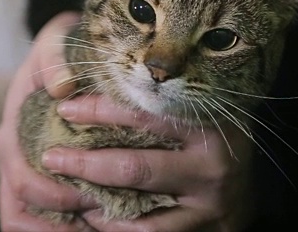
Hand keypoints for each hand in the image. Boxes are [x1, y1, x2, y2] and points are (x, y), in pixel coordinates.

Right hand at [0, 11, 99, 231]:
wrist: (64, 55)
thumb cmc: (61, 49)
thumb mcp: (54, 40)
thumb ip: (52, 56)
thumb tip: (60, 87)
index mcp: (13, 129)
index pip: (19, 177)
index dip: (51, 194)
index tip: (88, 195)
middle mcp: (16, 154)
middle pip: (19, 211)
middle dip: (56, 224)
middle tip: (96, 220)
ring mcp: (27, 168)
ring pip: (29, 220)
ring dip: (58, 230)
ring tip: (92, 228)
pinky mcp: (45, 175)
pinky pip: (46, 217)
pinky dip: (66, 226)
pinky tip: (93, 224)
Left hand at [44, 95, 254, 231]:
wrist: (246, 181)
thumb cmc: (202, 132)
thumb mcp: (187, 104)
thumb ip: (149, 94)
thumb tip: (84, 80)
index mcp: (205, 122)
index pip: (143, 114)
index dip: (97, 110)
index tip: (64, 108)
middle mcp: (210, 165)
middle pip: (134, 167)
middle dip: (84, 163)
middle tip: (51, 156)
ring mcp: (208, 203)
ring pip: (140, 212)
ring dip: (96, 202)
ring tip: (66, 190)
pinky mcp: (202, 230)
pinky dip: (116, 226)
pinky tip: (92, 214)